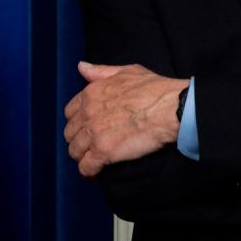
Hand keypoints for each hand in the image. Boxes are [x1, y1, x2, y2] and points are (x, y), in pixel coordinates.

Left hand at [63, 61, 187, 177]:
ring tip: (92, 161)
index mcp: (91, 93)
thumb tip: (81, 67)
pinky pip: (86, 167)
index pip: (70, 112)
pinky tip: (95, 173)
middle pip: (70, 133)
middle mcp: (87, 112)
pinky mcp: (103, 151)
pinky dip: (89, 172)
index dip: (77, 121)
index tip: (86, 128)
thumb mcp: (126, 71)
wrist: (170, 108)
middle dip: (77, 140)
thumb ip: (101, 71)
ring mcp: (94, 133)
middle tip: (90, 146)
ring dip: (81, 157)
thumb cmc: (154, 89)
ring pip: (74, 151)